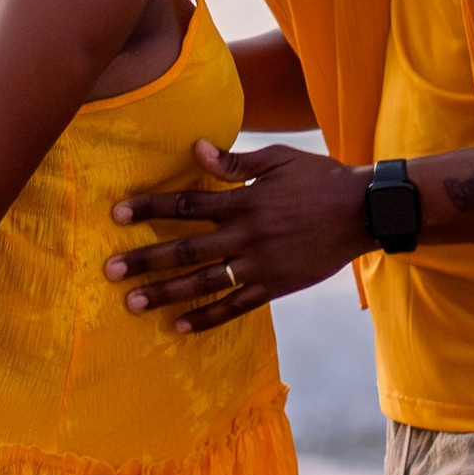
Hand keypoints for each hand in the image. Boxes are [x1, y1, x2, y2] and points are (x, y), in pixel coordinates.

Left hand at [106, 137, 369, 333]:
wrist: (362, 212)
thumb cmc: (319, 178)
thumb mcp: (278, 159)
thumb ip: (234, 161)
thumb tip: (195, 149)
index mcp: (244, 201)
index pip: (187, 204)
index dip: (151, 207)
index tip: (118, 214)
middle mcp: (246, 235)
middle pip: (186, 249)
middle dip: (145, 259)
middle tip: (110, 270)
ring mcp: (260, 264)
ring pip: (204, 282)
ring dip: (166, 293)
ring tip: (133, 303)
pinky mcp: (274, 286)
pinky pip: (235, 306)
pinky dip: (207, 317)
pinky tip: (180, 325)